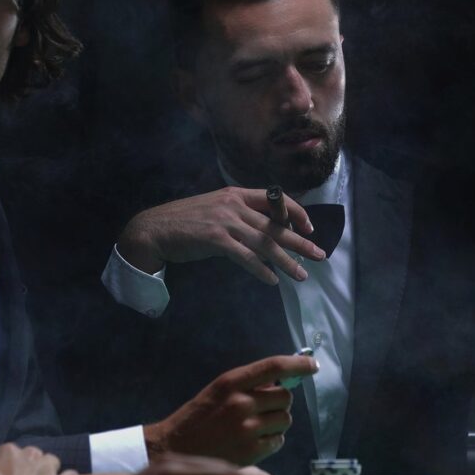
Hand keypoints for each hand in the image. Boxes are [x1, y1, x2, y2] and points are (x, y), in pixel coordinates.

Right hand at [117, 187, 325, 283]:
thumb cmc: (184, 222)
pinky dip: (262, 271)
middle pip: (275, 225)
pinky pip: (246, 257)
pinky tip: (272, 281)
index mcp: (236, 193)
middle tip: (320, 255)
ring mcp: (225, 221)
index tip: (309, 228)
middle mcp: (234, 204)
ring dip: (286, 262)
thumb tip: (261, 230)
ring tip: (302, 275)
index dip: (296, 213)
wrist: (154, 229)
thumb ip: (237, 214)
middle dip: (301, 242)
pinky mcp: (216, 239)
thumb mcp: (214, 208)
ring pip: (265, 243)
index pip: (275, 199)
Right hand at [144, 355, 317, 464]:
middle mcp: (241, 403)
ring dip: (276, 422)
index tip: (313, 364)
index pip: (274, 366)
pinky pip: (279, 441)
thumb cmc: (198, 416)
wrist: (176, 447)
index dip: (298, 363)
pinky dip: (272, 441)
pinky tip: (253, 441)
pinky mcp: (251, 452)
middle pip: (285, 397)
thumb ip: (247, 385)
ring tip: (255, 426)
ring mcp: (247, 428)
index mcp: (231, 382)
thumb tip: (280, 381)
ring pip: (285, 420)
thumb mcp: (218, 390)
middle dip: (280, 402)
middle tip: (264, 408)